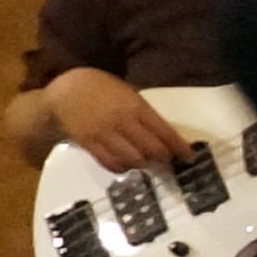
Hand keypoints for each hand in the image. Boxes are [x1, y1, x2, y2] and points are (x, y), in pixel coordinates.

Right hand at [41, 68, 186, 173]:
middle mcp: (122, 121)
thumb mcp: (129, 93)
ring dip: (143, 164)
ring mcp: (104, 133)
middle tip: (167, 161)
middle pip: (151, 148)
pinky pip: (109, 162)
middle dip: (163, 158)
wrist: (66, 90)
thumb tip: (165, 134)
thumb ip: (145, 113)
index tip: (190, 157)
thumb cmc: (103, 89)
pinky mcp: (89, 143)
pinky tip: (126, 165)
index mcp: (136, 106)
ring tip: (147, 163)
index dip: (179, 147)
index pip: (164, 131)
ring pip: (132, 158)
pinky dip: (121, 167)